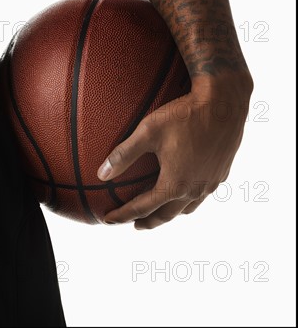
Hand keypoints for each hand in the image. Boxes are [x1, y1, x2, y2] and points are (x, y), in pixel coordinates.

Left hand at [97, 73, 252, 229]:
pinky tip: (185, 189)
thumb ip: (124, 154)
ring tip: (159, 210)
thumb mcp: (148, 132)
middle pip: (166, 216)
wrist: (224, 103)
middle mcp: (194, 190)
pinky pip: (202, 195)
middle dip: (147, 222)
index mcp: (174, 184)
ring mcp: (210, 183)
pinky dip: (188, 200)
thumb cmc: (185, 115)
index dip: (122, 215)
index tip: (108, 219)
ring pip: (187, 209)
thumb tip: (102, 174)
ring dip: (169, 213)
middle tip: (134, 224)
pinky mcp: (221, 173)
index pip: (142, 208)